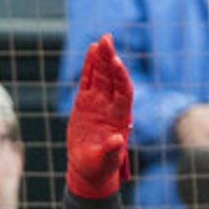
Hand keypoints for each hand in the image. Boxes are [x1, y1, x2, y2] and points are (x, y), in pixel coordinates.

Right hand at [67, 34, 133, 198]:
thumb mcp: (106, 162)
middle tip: (107, 38)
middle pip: (112, 78)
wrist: (88, 170)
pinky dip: (89, 66)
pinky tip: (91, 49)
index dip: (120, 76)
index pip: (123, 92)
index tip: (116, 61)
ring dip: (101, 58)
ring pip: (100, 75)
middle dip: (110, 58)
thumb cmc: (100, 168)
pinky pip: (87, 81)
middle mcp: (111, 106)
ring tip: (101, 39)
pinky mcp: (85, 103)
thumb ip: (112, 151)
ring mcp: (98, 103)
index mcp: (120, 118)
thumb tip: (117, 140)